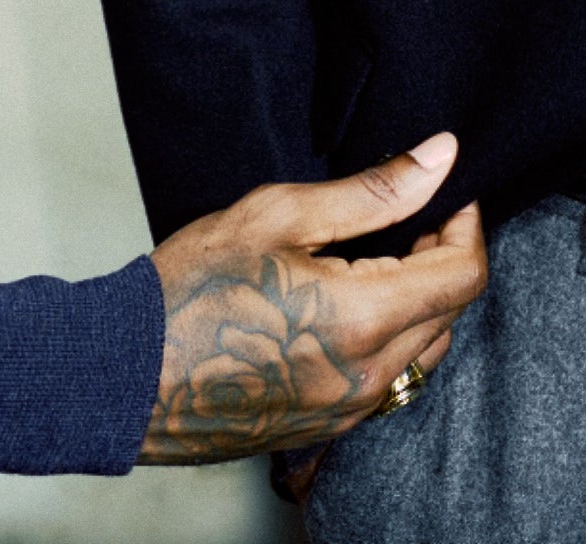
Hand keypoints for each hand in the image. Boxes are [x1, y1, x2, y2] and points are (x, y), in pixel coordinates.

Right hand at [139, 132, 485, 463]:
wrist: (119, 376)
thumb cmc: (189, 290)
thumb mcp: (280, 214)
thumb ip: (374, 190)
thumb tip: (442, 157)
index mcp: (363, 321)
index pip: (464, 274)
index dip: (466, 222)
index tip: (445, 193)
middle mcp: (365, 379)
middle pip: (451, 311)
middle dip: (442, 257)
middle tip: (406, 217)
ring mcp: (345, 412)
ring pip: (424, 351)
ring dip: (419, 301)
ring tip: (374, 258)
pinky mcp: (323, 428)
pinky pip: (387, 381)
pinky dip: (389, 339)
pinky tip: (346, 305)